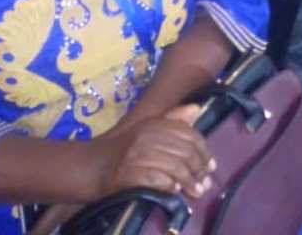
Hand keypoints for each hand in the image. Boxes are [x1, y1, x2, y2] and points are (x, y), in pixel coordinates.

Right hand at [91, 104, 214, 200]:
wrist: (90, 166)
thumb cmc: (123, 149)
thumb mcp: (147, 128)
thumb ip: (173, 119)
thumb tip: (197, 108)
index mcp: (155, 124)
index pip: (189, 135)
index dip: (204, 151)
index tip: (211, 165)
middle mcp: (147, 136)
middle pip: (185, 153)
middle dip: (199, 170)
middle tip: (206, 184)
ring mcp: (137, 155)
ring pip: (175, 168)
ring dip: (189, 183)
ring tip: (196, 192)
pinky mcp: (128, 174)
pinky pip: (158, 181)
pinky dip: (170, 187)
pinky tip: (175, 192)